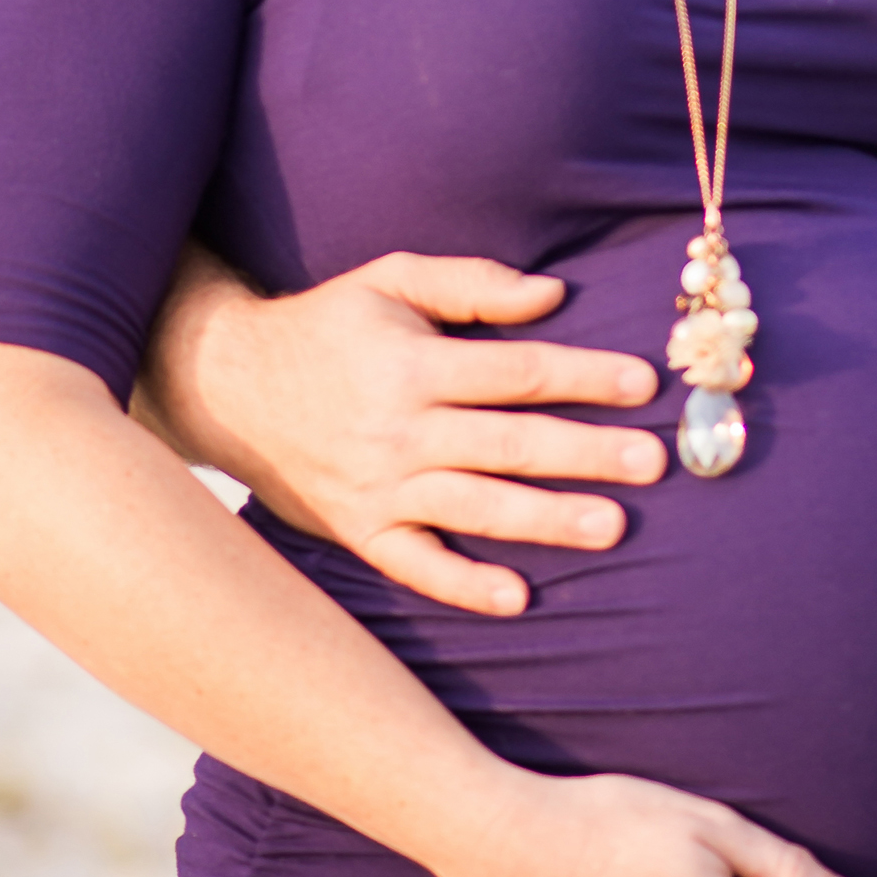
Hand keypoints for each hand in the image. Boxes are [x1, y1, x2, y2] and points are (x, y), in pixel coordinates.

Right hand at [147, 251, 663, 617]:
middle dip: (585, 453)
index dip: (583, 376)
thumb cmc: (326, 326)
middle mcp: (397, 429)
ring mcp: (376, 486)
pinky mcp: (357, 530)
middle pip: (508, 443)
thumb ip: (472, 283)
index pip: (516, 373)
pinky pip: (414, 565)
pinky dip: (463, 585)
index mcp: (411, 363)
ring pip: (473, 506)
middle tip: (653, 462)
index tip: (644, 385)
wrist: (223, 386)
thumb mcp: (390, 279)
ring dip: (544, 519)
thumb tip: (552, 293)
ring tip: (612, 527)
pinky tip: (517, 597)